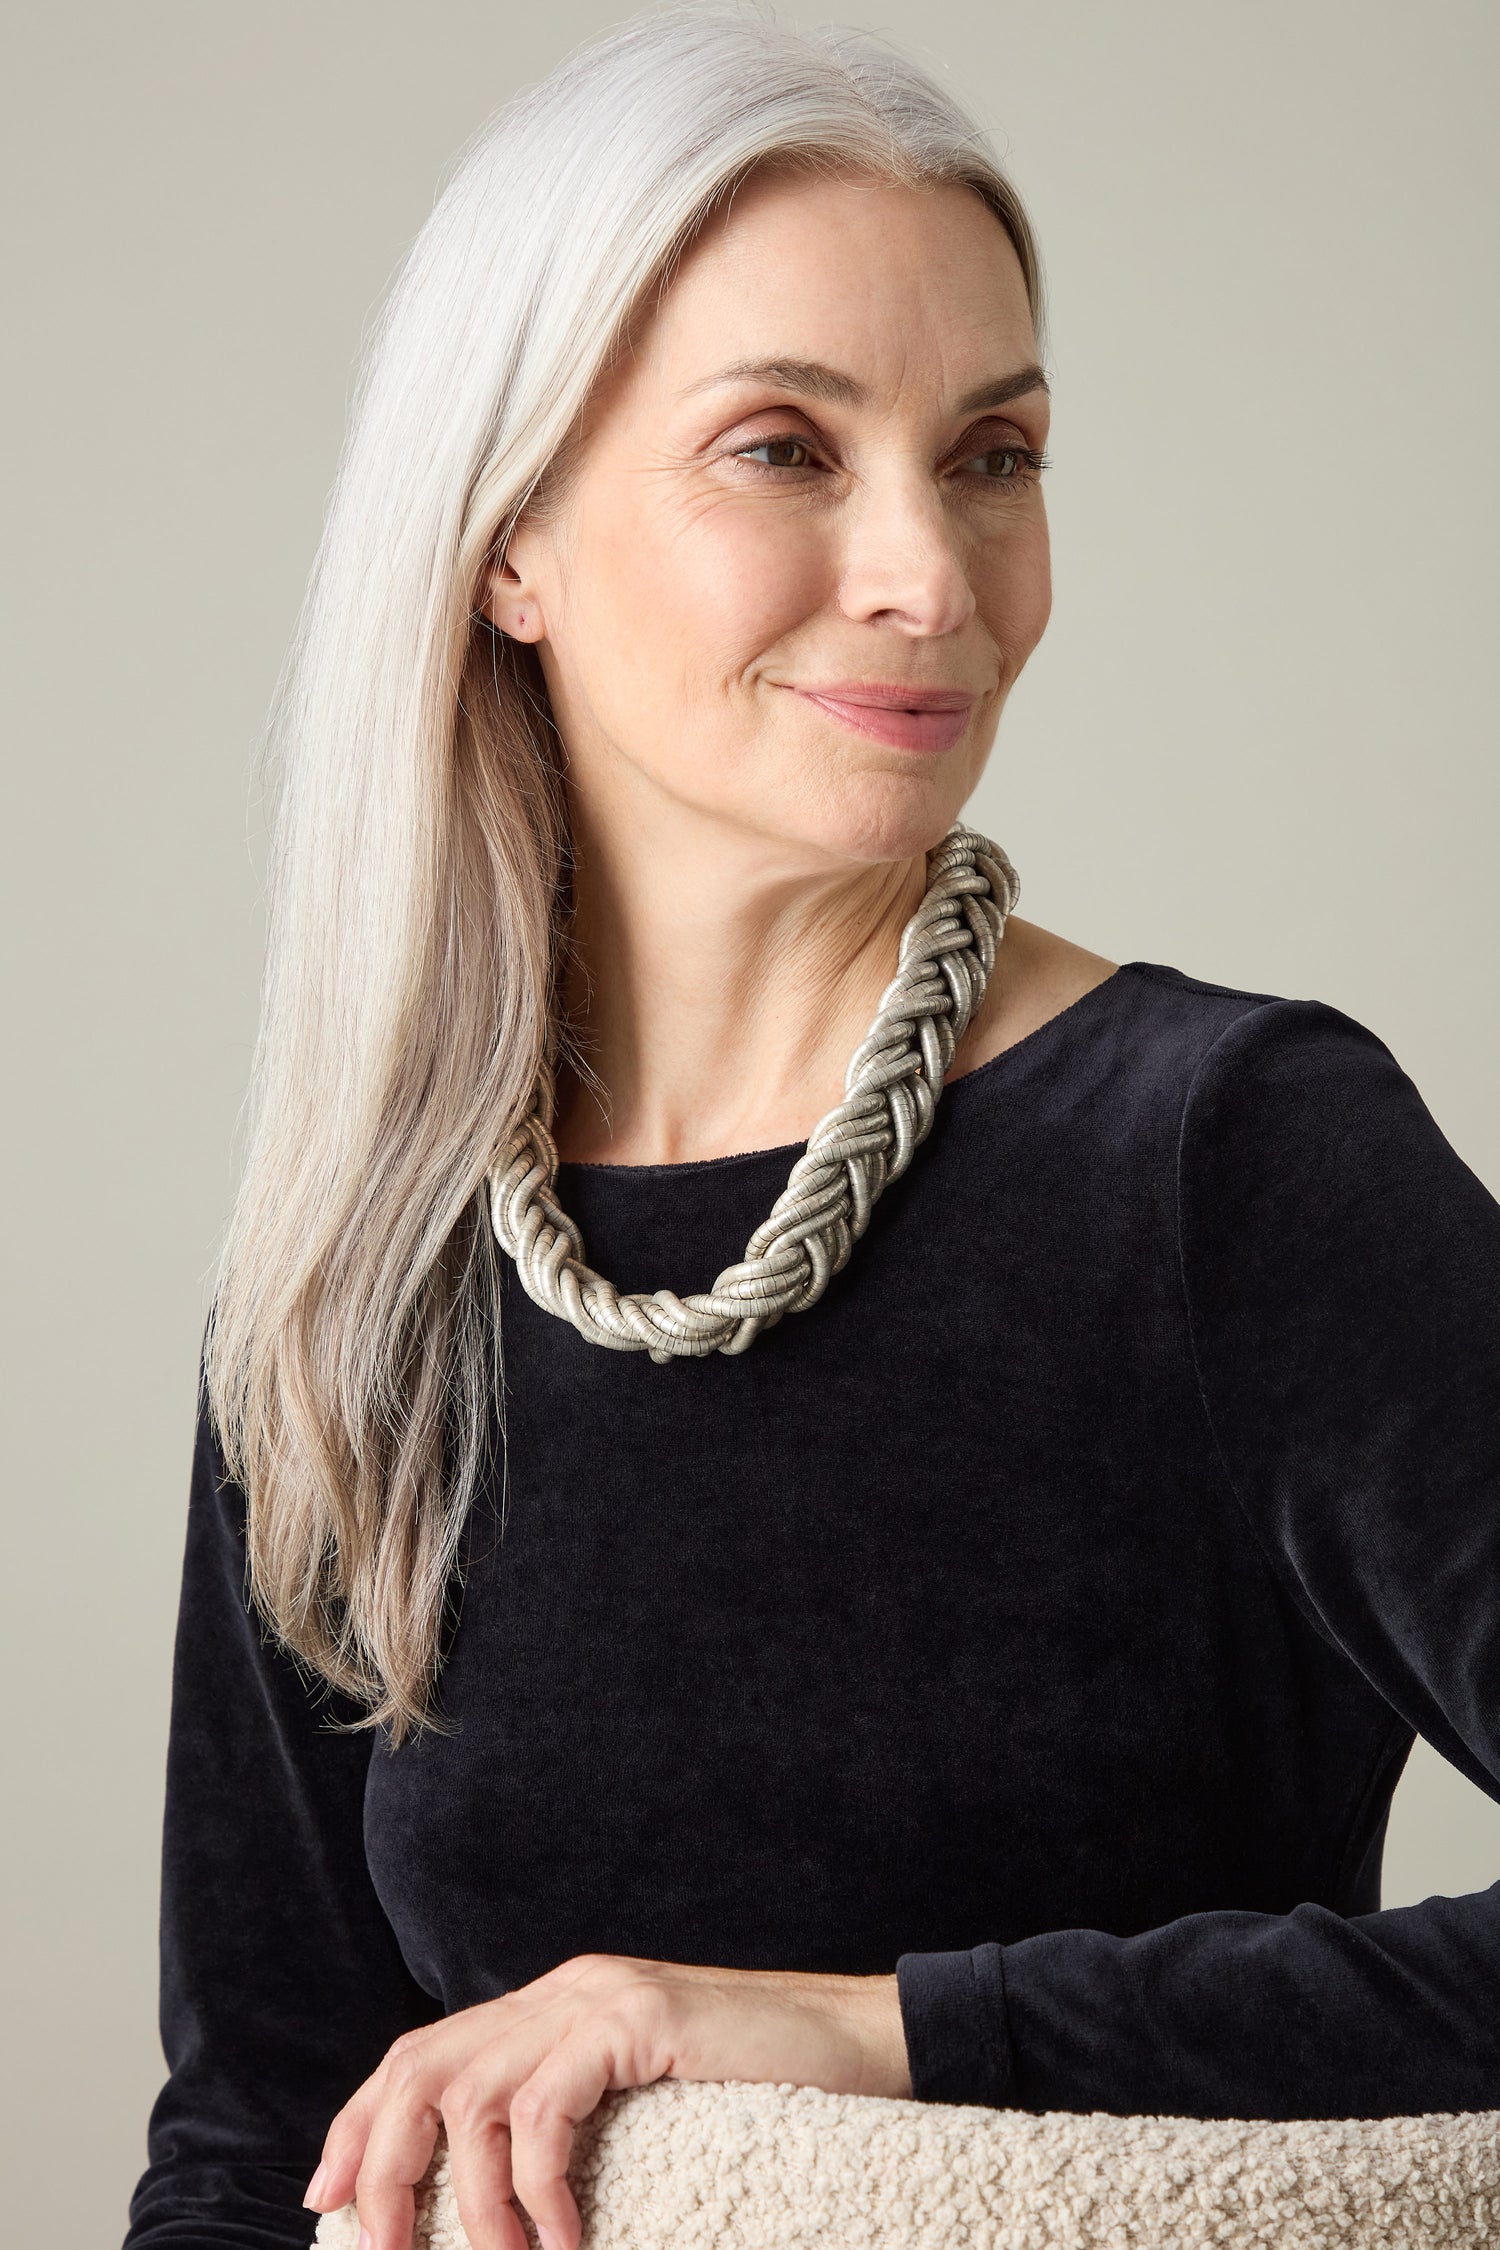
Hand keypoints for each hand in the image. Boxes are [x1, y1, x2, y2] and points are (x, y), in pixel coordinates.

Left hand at [302, 1952, 911, 2249]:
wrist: (862, 2042)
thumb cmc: (758, 2091)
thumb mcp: (635, 2107)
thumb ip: (565, 2117)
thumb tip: (490, 2197)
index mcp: (552, 2005)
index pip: (423, 2052)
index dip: (360, 2123)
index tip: (327, 2202)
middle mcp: (561, 1989)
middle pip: (422, 2064)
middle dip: (381, 2163)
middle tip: (382, 2248)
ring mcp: (596, 1996)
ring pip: (471, 2091)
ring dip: (466, 2198)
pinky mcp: (636, 2018)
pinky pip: (545, 2106)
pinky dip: (536, 2185)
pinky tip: (562, 2239)